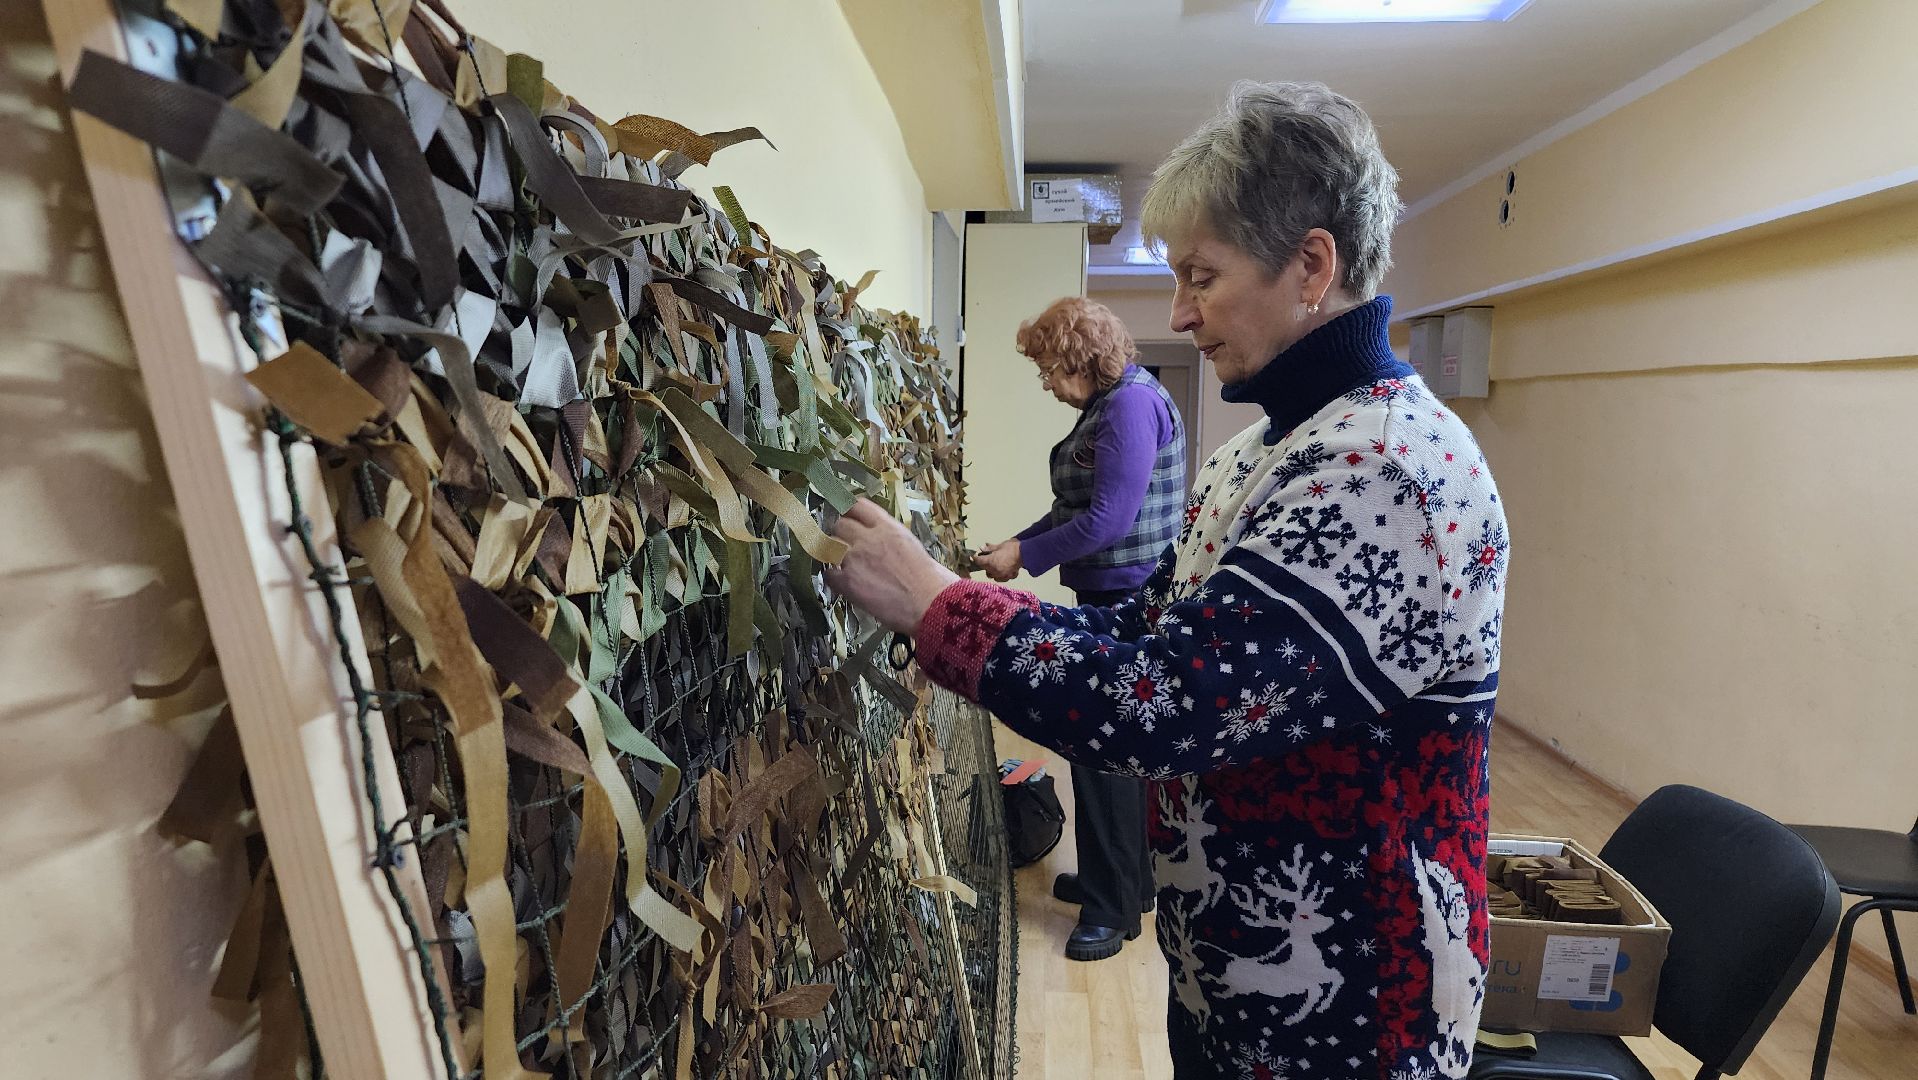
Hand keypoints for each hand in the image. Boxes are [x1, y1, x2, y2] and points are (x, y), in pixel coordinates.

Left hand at [822, 499, 959, 634]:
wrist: (929, 602)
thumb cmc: (931, 578)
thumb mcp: (910, 545)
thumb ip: (889, 538)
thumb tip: (880, 543)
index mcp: (887, 526)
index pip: (858, 505)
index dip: (849, 510)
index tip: (847, 516)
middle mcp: (868, 537)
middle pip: (840, 524)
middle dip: (841, 534)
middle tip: (846, 546)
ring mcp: (855, 558)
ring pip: (830, 547)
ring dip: (834, 554)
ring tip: (844, 565)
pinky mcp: (847, 581)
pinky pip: (829, 573)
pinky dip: (833, 577)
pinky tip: (842, 583)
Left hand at [975, 539, 1022, 581]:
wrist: (1025, 553)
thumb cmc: (1011, 547)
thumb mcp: (999, 546)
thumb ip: (989, 548)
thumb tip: (981, 547)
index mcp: (990, 561)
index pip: (978, 561)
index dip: (975, 558)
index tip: (974, 555)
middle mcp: (994, 570)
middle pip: (985, 570)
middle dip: (984, 565)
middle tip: (987, 558)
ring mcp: (1002, 575)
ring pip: (992, 576)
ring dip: (992, 571)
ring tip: (995, 565)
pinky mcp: (1009, 577)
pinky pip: (1002, 578)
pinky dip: (1001, 575)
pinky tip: (1003, 570)